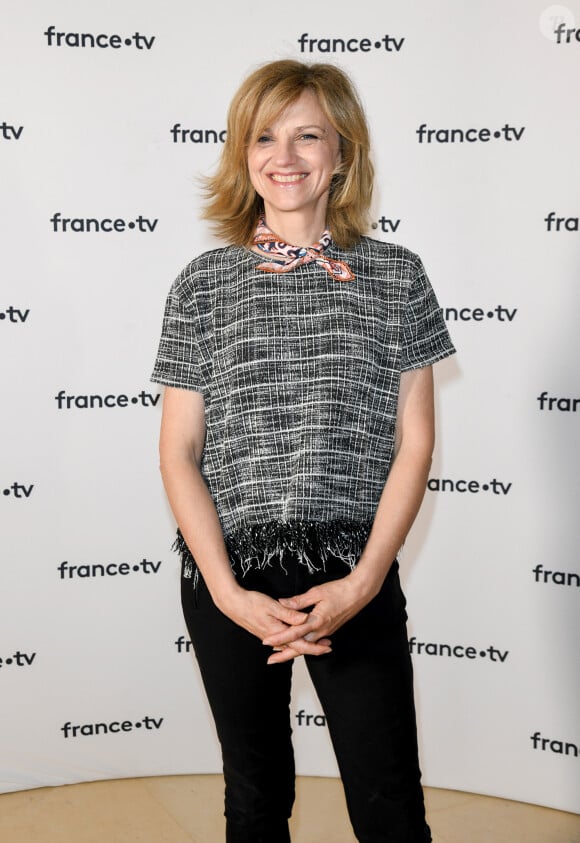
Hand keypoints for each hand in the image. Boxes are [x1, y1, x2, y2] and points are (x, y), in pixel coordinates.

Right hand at [217, 586, 331, 662]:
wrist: (233, 604)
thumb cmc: (251, 602)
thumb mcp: (272, 606)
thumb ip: (289, 614)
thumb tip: (305, 620)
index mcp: (278, 632)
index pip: (300, 644)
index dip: (315, 647)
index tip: (327, 647)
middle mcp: (274, 638)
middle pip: (297, 648)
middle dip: (313, 648)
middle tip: (327, 646)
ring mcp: (269, 637)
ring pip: (290, 645)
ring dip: (304, 645)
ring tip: (317, 642)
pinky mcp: (266, 633)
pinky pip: (283, 642)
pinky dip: (293, 642)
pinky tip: (296, 640)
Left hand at [263, 576, 372, 663]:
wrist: (359, 593)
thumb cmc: (340, 590)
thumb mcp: (316, 592)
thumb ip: (299, 601)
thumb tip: (282, 602)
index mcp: (316, 621)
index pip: (293, 633)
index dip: (279, 638)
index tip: (266, 642)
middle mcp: (321, 631)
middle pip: (300, 647)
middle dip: (284, 654)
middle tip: (270, 660)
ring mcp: (326, 632)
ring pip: (307, 646)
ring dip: (293, 651)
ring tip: (280, 655)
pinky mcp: (329, 630)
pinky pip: (313, 642)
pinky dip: (303, 646)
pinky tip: (297, 645)